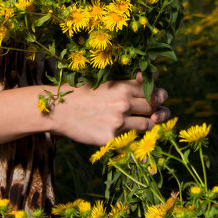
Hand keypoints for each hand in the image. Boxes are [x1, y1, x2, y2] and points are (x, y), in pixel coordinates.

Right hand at [47, 73, 169, 145]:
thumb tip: (150, 78)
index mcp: (122, 87)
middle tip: (156, 113)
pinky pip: (131, 139)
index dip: (157, 95)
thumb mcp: (104, 82)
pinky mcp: (112, 138)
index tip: (156, 98)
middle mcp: (123, 103)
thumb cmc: (80, 94)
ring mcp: (119, 122)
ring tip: (144, 124)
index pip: (152, 90)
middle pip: (154, 107)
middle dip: (159, 110)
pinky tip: (126, 134)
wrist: (59, 110)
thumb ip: (126, 84)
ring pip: (148, 125)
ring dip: (148, 124)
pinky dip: (131, 137)